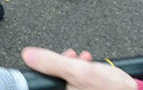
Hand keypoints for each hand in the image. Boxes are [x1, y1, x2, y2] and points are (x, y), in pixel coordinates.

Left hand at [21, 47, 136, 89]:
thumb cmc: (113, 88)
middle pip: (57, 79)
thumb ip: (52, 62)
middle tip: (75, 57)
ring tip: (86, 60)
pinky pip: (79, 83)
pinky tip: (90, 66)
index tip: (59, 58)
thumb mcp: (80, 70)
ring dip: (75, 65)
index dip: (48, 67)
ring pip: (68, 80)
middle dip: (66, 63)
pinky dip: (83, 72)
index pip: (44, 82)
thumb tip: (29, 55)